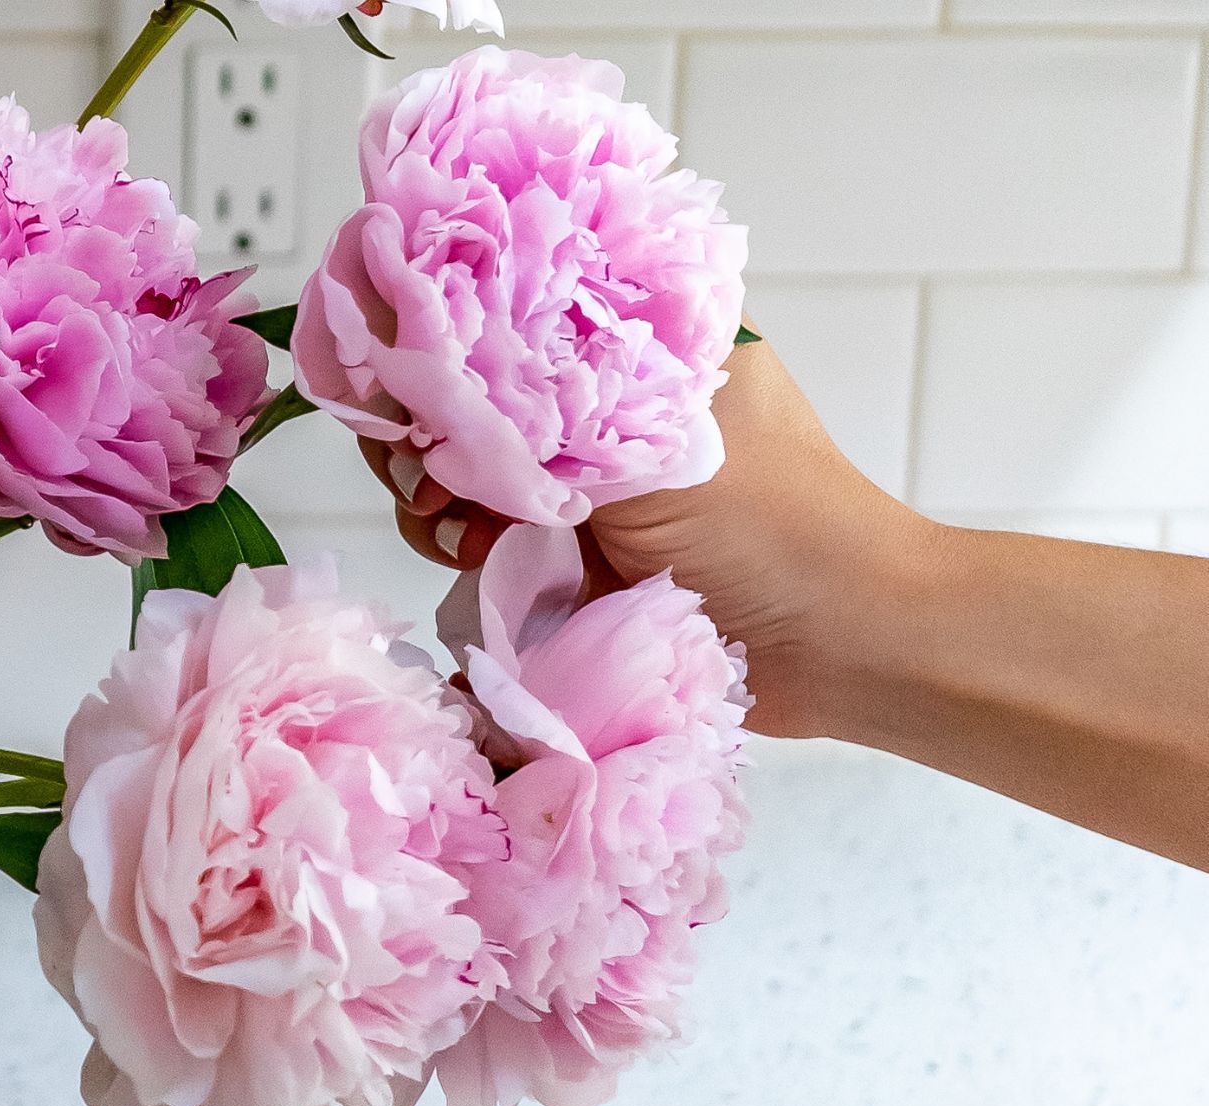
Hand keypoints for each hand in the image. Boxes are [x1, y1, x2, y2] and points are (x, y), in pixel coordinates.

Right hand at [370, 327, 933, 737]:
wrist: (845, 645)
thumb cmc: (777, 523)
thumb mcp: (649, 437)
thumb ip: (533, 408)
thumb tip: (412, 378)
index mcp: (629, 336)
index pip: (491, 310)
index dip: (431, 343)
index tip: (411, 391)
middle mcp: (594, 400)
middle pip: (456, 394)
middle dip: (427, 435)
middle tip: (436, 479)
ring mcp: (578, 481)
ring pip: (456, 472)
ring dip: (441, 504)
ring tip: (475, 537)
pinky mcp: (567, 556)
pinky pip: (479, 542)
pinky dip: (465, 554)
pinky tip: (485, 567)